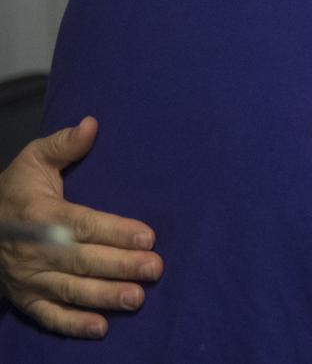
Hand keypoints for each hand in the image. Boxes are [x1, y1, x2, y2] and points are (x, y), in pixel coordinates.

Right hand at [0, 117, 162, 337]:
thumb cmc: (15, 189)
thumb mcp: (33, 160)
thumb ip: (63, 145)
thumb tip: (91, 124)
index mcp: (41, 213)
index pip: (82, 224)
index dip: (115, 231)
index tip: (147, 236)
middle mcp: (34, 250)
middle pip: (82, 260)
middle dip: (120, 265)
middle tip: (154, 269)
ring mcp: (28, 278)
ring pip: (70, 290)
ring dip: (105, 296)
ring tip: (138, 298)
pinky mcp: (25, 299)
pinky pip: (48, 316)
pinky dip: (73, 325)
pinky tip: (101, 328)